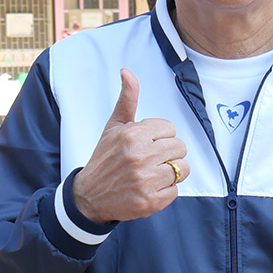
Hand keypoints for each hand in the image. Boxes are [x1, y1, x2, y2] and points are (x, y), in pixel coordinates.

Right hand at [72, 69, 188, 223]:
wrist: (90, 195)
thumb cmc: (106, 158)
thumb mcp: (114, 126)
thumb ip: (127, 99)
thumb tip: (127, 71)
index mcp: (133, 135)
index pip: (170, 129)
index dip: (160, 137)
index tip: (147, 144)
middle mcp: (140, 156)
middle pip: (180, 147)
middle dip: (168, 153)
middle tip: (150, 160)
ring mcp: (146, 180)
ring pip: (182, 169)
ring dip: (170, 173)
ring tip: (151, 174)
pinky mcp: (150, 201)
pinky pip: (175, 191)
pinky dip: (165, 192)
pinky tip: (149, 188)